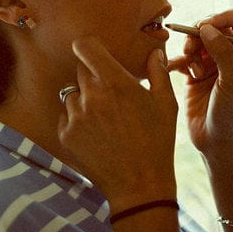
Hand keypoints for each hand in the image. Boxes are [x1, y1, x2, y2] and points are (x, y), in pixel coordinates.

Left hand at [58, 36, 178, 210]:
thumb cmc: (157, 142)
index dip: (88, 48)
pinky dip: (77, 121)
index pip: (85, 47)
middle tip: (112, 96)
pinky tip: (97, 135)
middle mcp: (91, 95)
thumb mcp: (166, 104)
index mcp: (115, 82)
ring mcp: (75, 116)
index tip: (95, 54)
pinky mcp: (66, 134)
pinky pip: (66, 116)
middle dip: (94, 78)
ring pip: (72, 94)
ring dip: (84, 100)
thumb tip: (155, 52)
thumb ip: (157, 72)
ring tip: (106, 120)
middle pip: (81, 70)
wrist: (139, 184)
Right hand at [169, 6, 232, 157]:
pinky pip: (183, 58)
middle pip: (214, 25)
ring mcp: (213, 64)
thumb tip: (207, 26)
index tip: (206, 26)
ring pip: (196, 39)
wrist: (218, 144)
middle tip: (191, 48)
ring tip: (190, 67)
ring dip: (189, 48)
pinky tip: (173, 69)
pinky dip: (176, 60)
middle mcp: (232, 54)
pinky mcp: (195, 75)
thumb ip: (223, 51)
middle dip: (200, 32)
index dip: (223, 16)